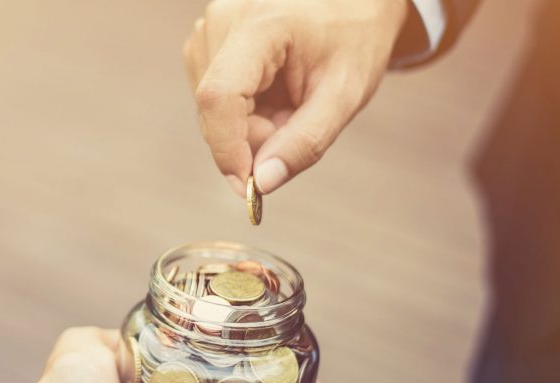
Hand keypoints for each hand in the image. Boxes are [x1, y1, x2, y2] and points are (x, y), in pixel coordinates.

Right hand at [184, 0, 408, 194]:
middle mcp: (222, 22)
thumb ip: (305, 142)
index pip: (219, 96)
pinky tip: (273, 94)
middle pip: (215, 109)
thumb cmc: (355, 38)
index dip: (227, 148)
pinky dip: (242, 112)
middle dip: (250, 139)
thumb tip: (262, 183)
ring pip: (211, 110)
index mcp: (260, 25)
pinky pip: (213, 98)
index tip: (248, 187)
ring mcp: (209, 29)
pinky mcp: (205, 41)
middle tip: (295, 129)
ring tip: (290, 103)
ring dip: (248, 125)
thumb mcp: (345, 95)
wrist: (354, 1)